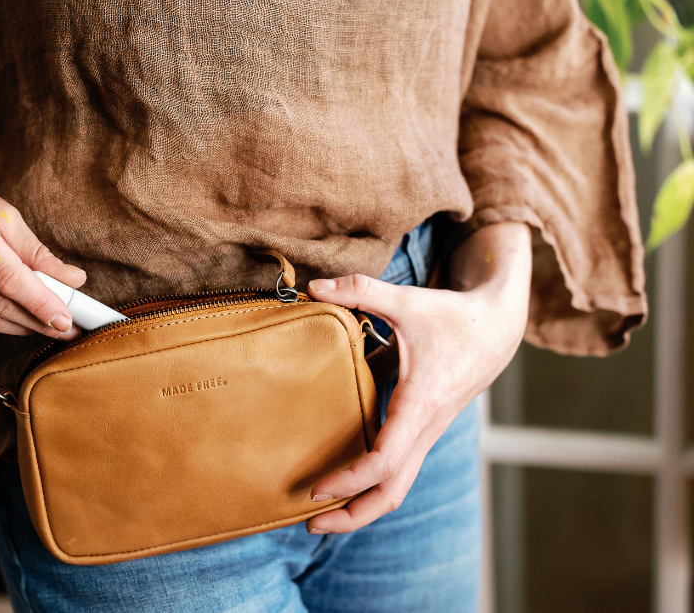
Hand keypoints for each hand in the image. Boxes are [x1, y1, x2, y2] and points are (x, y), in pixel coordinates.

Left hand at [303, 222, 531, 533]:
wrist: (500, 326)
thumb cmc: (455, 316)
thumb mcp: (408, 300)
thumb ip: (359, 291)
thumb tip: (313, 285)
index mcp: (421, 404)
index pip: (386, 460)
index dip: (350, 480)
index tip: (316, 489)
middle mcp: (426, 428)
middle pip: (393, 492)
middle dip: (353, 515)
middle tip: (309, 524)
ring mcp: (428, 433)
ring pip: (398, 487)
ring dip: (362, 506)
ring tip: (319, 516)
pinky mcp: (425, 430)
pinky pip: (399, 470)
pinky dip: (372, 486)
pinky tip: (342, 485)